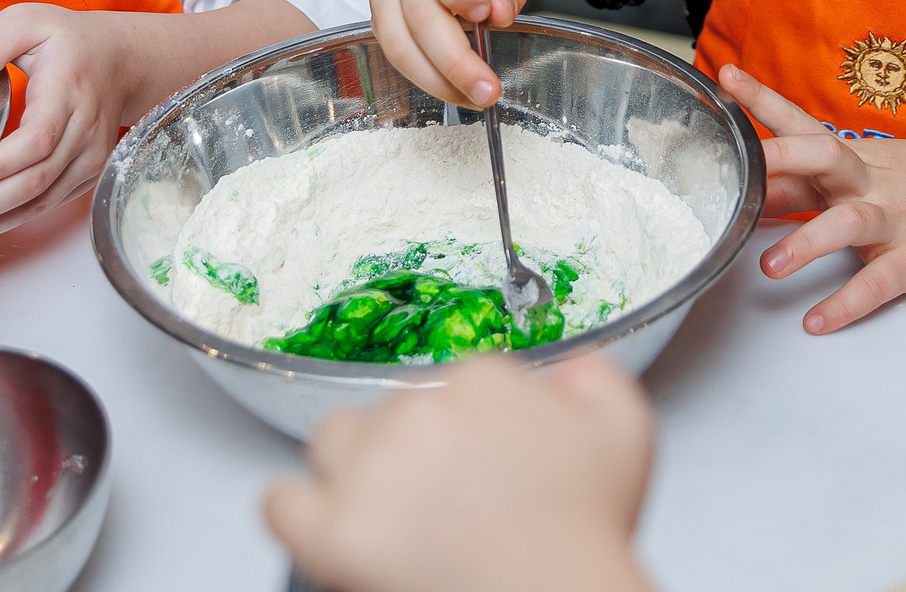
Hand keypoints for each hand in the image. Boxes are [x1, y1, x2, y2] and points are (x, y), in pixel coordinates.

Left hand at [0, 2, 125, 259]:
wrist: (120, 60)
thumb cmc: (66, 40)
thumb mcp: (23, 22)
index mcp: (68, 89)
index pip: (37, 139)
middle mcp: (85, 129)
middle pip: (35, 180)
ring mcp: (90, 156)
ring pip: (41, 201)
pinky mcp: (87, 173)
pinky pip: (47, 204)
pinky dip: (10, 222)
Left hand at [264, 354, 657, 591]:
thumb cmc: (586, 535)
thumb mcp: (624, 429)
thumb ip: (591, 376)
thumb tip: (558, 369)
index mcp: (484, 381)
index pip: (456, 383)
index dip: (470, 426)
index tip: (484, 460)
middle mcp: (419, 413)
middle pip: (396, 410)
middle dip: (418, 449)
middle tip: (449, 500)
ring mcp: (371, 471)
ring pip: (334, 441)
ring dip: (357, 468)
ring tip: (395, 513)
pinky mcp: (333, 532)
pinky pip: (281, 501)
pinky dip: (300, 512)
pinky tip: (330, 526)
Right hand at [365, 0, 541, 106]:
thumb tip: (500, 13)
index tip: (485, 13)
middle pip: (418, 15)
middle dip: (455, 60)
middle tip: (488, 89)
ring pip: (400, 43)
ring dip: (437, 79)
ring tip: (474, 97)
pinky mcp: (381, 19)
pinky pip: (396, 55)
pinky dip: (426, 77)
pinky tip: (454, 88)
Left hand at [722, 64, 905, 334]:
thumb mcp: (860, 168)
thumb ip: (803, 179)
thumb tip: (743, 184)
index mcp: (849, 156)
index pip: (799, 122)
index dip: (761, 101)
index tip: (724, 79)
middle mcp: (867, 180)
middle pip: (823, 158)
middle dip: (782, 161)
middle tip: (740, 173)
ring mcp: (893, 217)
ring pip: (848, 223)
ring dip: (807, 242)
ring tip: (769, 267)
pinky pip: (879, 281)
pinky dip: (847, 303)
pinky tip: (818, 321)